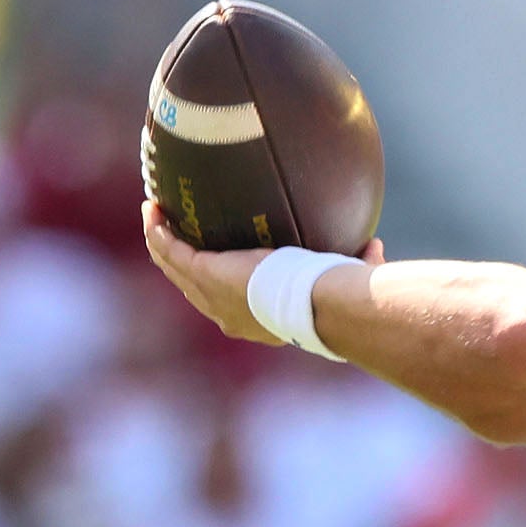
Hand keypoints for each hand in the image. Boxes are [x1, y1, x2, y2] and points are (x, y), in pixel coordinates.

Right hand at [141, 201, 379, 345]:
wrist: (316, 304)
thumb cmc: (333, 298)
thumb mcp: (340, 278)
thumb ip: (356, 262)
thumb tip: (374, 246)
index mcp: (253, 319)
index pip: (226, 302)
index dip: (214, 281)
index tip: (215, 258)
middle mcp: (225, 313)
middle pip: (190, 286)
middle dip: (178, 260)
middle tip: (171, 233)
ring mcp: (209, 295)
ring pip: (172, 267)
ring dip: (160, 241)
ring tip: (153, 215)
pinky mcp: (202, 273)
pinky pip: (168, 249)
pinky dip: (157, 229)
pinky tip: (151, 207)